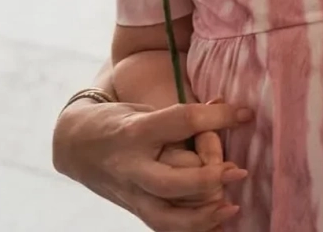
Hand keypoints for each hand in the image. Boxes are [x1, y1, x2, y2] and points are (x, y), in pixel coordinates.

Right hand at [53, 99, 250, 230]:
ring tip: (231, 207)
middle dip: (208, 180)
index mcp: (137, 131)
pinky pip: (164, 227)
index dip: (219, 116)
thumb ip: (183, 114)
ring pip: (167, 216)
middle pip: (172, 182)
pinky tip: (216, 222)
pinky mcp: (133, 209)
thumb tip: (225, 104)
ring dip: (203, 216)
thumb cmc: (121, 120)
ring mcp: (131, 194)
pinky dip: (192, 228)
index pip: (184, 121)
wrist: (76, 145)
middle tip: (238, 171)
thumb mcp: (147, 109)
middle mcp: (132, 167)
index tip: (246, 114)